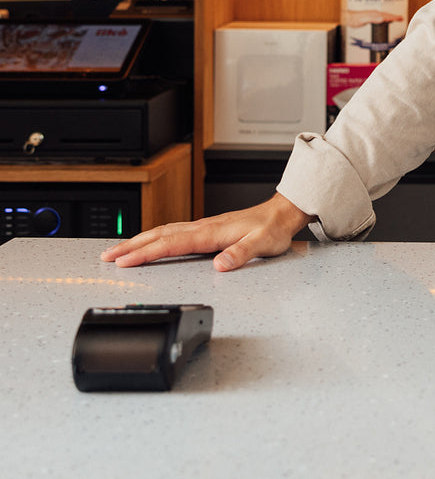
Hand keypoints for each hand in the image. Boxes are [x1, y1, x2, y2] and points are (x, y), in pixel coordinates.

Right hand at [101, 193, 315, 271]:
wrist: (282, 214)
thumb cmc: (273, 229)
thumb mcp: (263, 244)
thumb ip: (241, 254)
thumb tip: (221, 264)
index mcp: (211, 232)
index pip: (171, 243)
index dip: (146, 253)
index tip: (124, 262)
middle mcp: (203, 227)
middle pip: (160, 236)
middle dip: (132, 247)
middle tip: (107, 258)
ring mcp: (202, 227)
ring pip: (163, 232)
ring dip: (139, 241)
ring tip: (117, 251)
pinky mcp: (205, 229)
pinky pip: (172, 232)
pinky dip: (154, 238)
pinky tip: (148, 243)